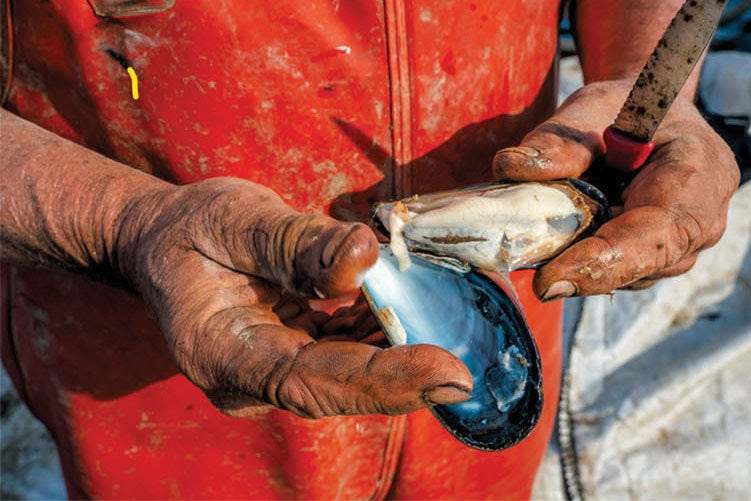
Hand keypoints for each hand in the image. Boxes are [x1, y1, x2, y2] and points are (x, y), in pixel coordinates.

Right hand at [117, 177, 470, 417]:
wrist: (164, 240)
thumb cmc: (192, 228)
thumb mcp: (236, 219)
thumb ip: (298, 243)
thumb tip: (366, 255)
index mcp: (222, 352)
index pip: (310, 381)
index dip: (381, 380)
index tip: (446, 372)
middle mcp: (245, 378)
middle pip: (335, 388)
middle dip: (403, 380)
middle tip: (466, 371)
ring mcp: (266, 373)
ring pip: (345, 376)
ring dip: (397, 354)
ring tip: (448, 330)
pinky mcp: (287, 357)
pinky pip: (341, 355)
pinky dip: (377, 336)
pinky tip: (405, 310)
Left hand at [493, 80, 739, 299]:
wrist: (655, 116)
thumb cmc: (630, 106)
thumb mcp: (593, 108)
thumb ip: (558, 141)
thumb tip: (509, 167)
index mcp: (698, 176)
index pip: (653, 237)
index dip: (601, 264)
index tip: (548, 280)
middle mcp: (700, 223)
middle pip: (635, 266)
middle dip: (578, 269)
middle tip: (528, 265)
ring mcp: (681, 248)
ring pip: (621, 275)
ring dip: (577, 261)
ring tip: (548, 231)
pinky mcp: (655, 260)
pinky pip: (615, 271)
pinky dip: (581, 258)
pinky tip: (563, 234)